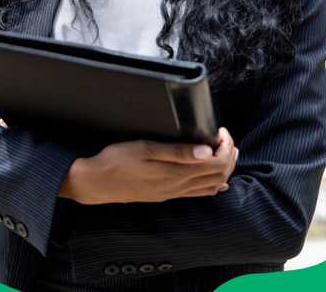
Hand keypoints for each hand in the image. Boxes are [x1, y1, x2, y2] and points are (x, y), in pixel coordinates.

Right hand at [59, 127, 237, 204]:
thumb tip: (207, 152)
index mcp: (176, 173)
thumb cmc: (116, 161)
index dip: (224, 146)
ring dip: (223, 170)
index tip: (219, 130)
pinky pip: (197, 194)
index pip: (216, 162)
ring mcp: (173, 193)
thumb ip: (176, 151)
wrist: (96, 183)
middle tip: (226, 139)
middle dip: (229, 156)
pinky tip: (215, 182)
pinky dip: (212, 186)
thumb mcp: (144, 149)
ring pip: (210, 186)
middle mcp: (179, 186)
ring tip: (226, 154)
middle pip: (218, 175)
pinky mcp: (165, 195)